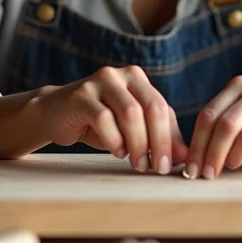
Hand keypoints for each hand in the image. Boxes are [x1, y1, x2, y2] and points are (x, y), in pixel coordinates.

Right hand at [34, 65, 188, 172]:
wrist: (56, 113)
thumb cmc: (99, 122)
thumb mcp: (132, 128)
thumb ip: (158, 136)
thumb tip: (186, 157)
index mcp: (137, 78)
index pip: (162, 107)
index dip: (170, 138)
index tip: (170, 165)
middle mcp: (120, 75)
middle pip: (151, 108)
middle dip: (158, 142)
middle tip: (156, 167)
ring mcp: (100, 82)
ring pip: (131, 113)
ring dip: (137, 143)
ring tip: (136, 162)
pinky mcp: (81, 95)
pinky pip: (104, 119)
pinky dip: (114, 140)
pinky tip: (116, 151)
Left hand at [184, 76, 241, 179]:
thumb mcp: (235, 123)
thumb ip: (213, 131)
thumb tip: (185, 160)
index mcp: (239, 86)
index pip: (210, 115)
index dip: (197, 144)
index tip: (191, 169)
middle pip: (227, 124)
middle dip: (212, 153)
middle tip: (206, 175)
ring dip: (235, 157)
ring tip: (232, 165)